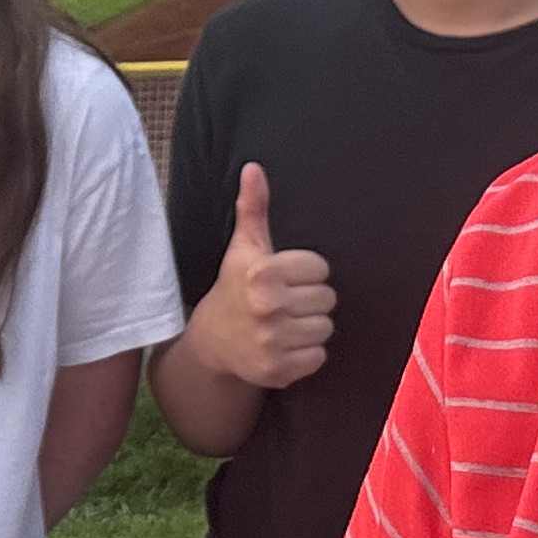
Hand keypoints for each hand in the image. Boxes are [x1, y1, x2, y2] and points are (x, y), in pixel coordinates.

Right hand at [191, 163, 332, 391]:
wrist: (211, 342)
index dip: (305, 273)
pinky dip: (306, 354)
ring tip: (285, 324)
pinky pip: (318, 357)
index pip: (319, 268)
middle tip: (285, 303)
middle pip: (326, 299)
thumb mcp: (244, 247)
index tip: (284, 279)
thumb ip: (254, 207)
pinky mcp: (277, 370)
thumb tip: (254, 168)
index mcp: (261, 272)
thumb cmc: (235, 288)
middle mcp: (266, 306)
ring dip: (309, 328)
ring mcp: (271, 341)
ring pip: (325, 328)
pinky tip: (285, 346)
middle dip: (309, 300)